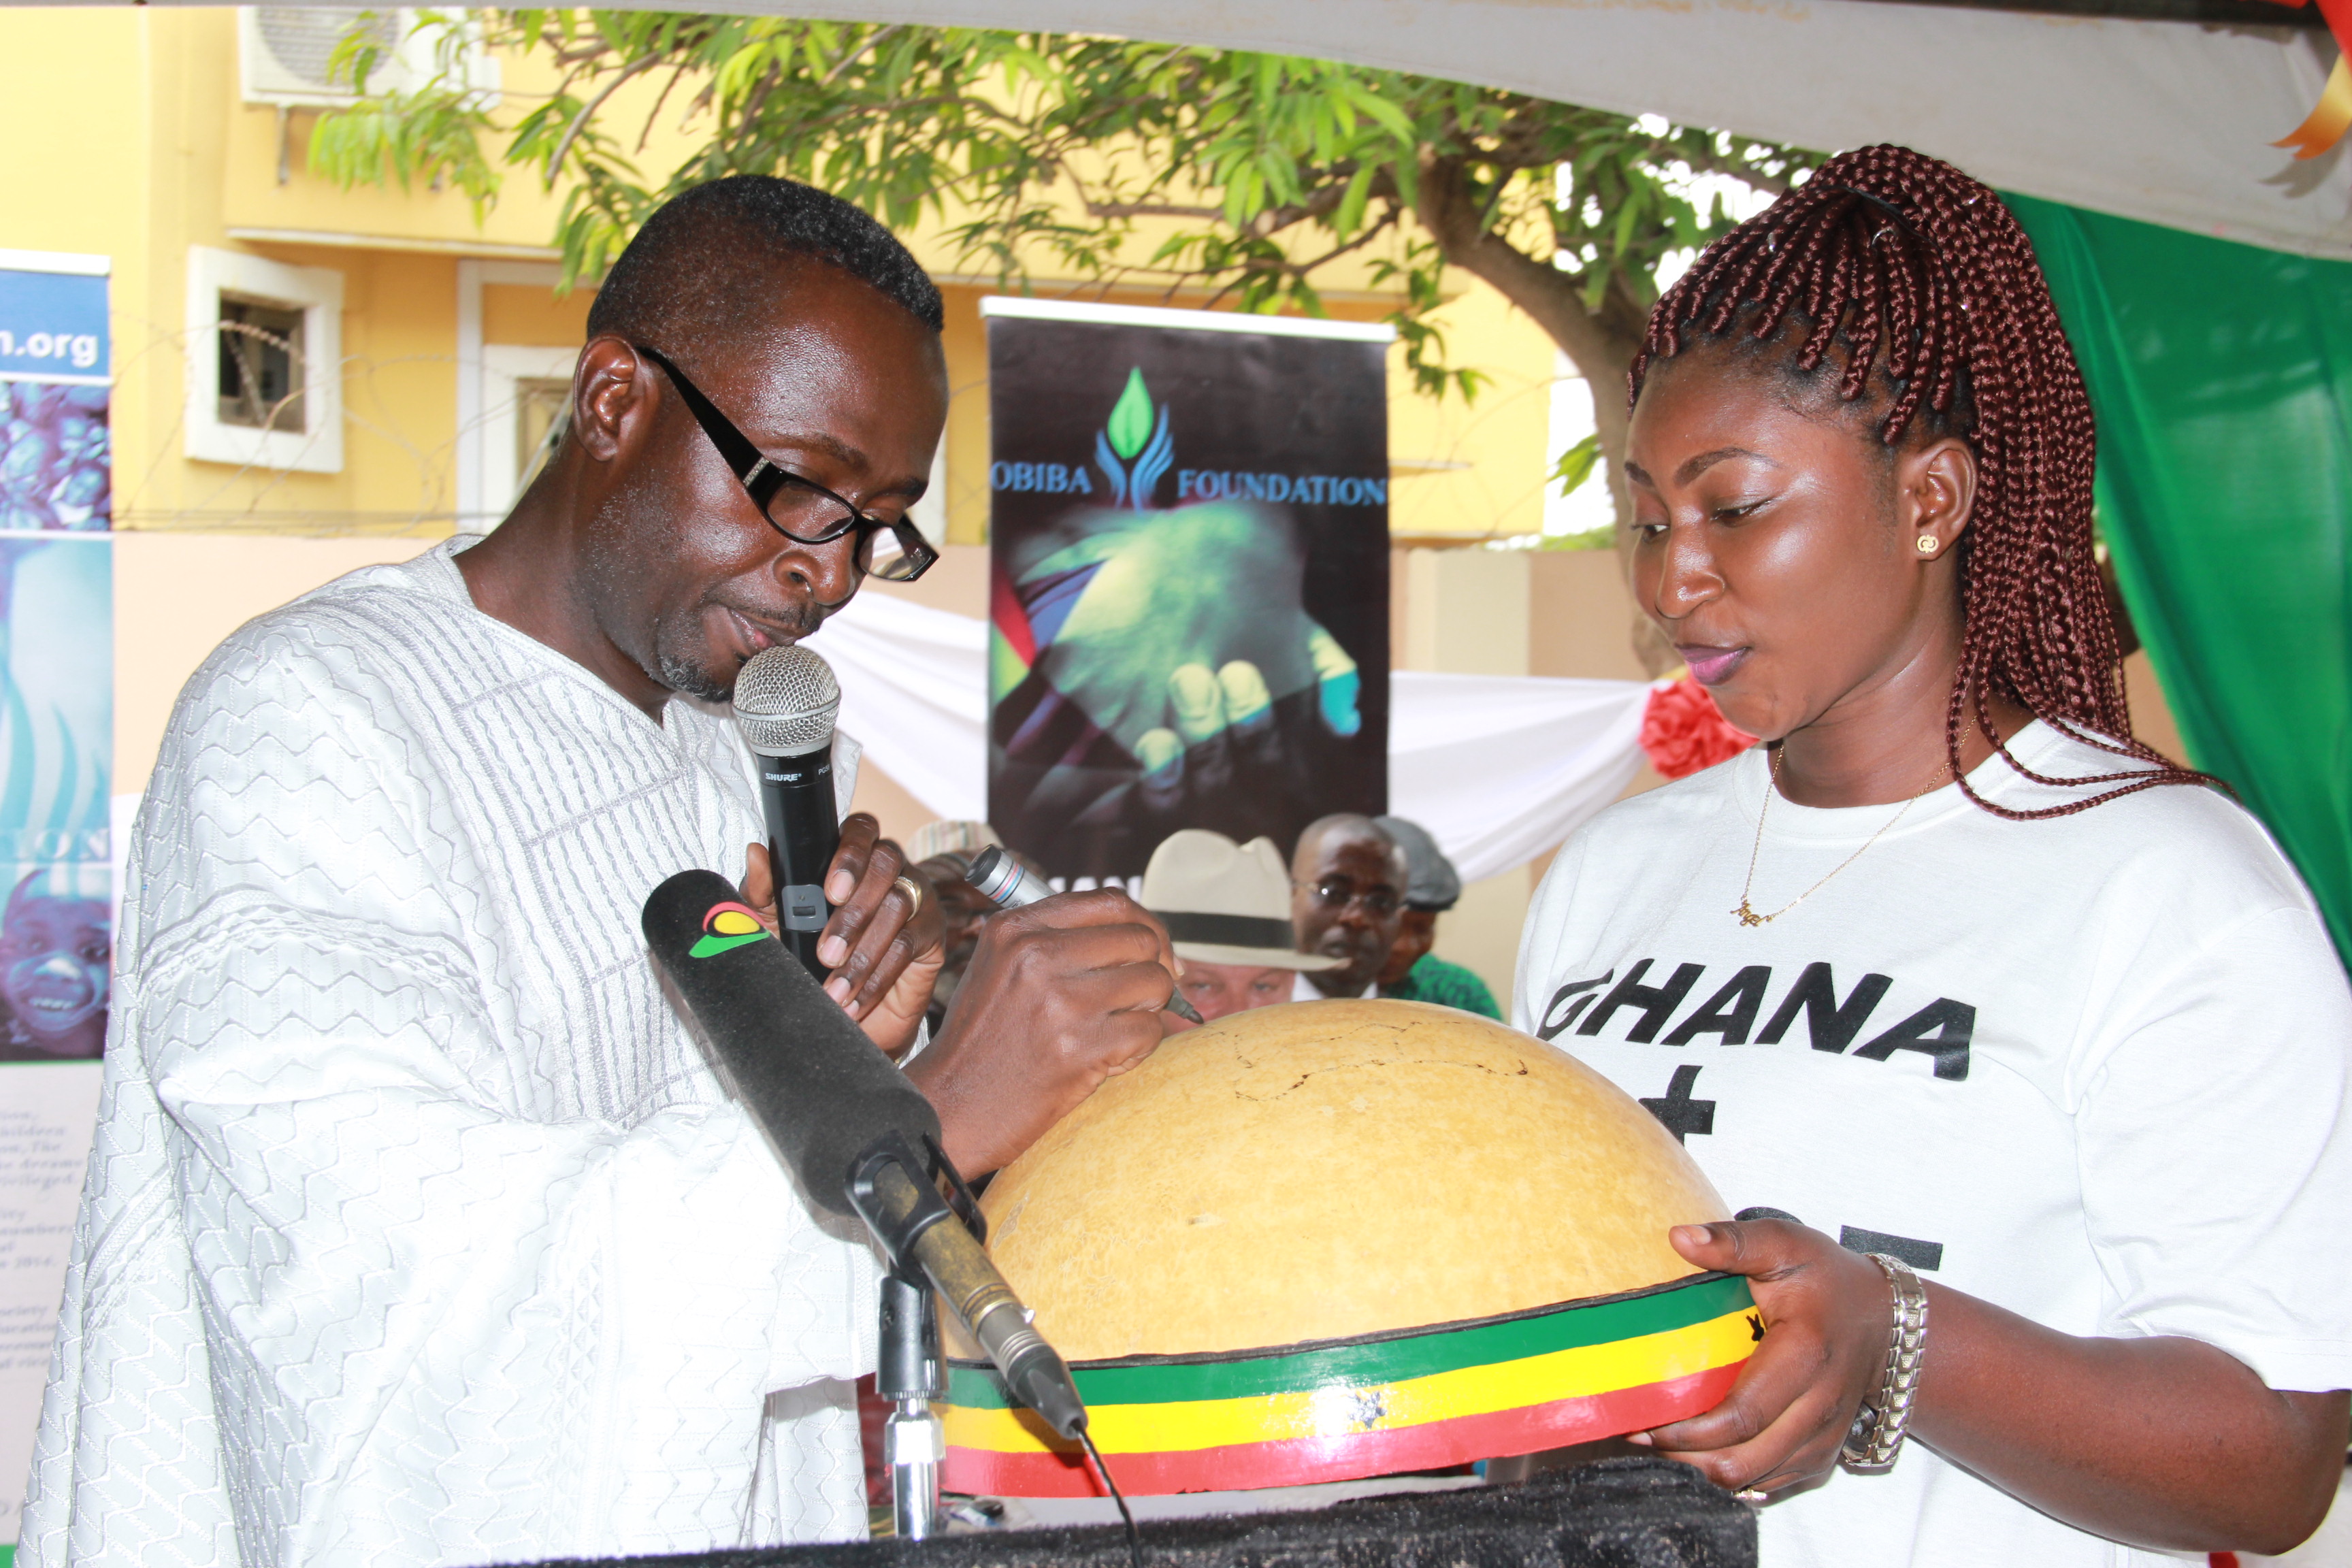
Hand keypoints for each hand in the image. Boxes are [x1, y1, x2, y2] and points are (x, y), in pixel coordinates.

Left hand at [742, 814, 942, 1056]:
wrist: (841, 1015)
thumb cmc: (807, 959)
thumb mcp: (776, 926)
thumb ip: (765, 891)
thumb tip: (756, 853)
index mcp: (853, 857)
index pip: (861, 830)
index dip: (850, 854)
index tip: (832, 891)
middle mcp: (890, 870)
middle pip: (886, 863)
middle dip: (855, 911)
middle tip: (826, 953)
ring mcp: (917, 897)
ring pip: (898, 906)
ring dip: (863, 952)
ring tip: (835, 988)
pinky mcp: (932, 933)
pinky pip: (909, 946)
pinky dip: (877, 977)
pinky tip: (854, 1000)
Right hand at [904, 887, 1178, 1175]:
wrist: (952, 1107)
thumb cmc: (983, 1041)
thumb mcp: (1001, 967)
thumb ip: (1058, 939)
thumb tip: (1145, 937)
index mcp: (1016, 928)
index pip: (1110, 901)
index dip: (1144, 925)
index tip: (1153, 952)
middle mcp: (1036, 955)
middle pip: (1141, 939)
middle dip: (1155, 969)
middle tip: (1142, 997)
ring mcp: (1059, 1001)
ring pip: (1155, 982)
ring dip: (1149, 1010)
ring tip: (1118, 1029)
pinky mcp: (1079, 1048)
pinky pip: (1148, 1031)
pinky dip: (1139, 1048)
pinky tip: (1108, 1059)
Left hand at [1629, 1219, 1891, 1498]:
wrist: (1883, 1321)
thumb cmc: (1827, 1280)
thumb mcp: (1785, 1245)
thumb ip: (1734, 1242)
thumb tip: (1680, 1238)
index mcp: (1805, 1356)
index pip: (1742, 1415)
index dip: (1688, 1428)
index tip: (1644, 1418)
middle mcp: (1819, 1407)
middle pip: (1743, 1459)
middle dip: (1684, 1455)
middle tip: (1641, 1432)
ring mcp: (1823, 1439)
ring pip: (1752, 1479)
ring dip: (1701, 1468)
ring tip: (1662, 1441)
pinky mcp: (1820, 1457)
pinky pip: (1768, 1483)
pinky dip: (1729, 1473)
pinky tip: (1698, 1449)